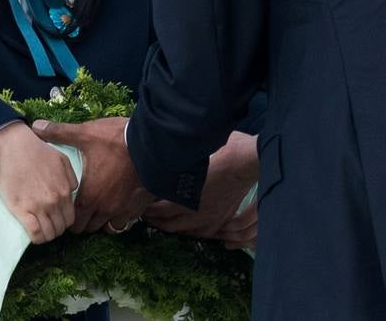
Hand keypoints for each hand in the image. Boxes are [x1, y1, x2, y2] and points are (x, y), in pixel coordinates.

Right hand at [0, 123, 77, 243]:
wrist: (14, 146)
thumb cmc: (36, 150)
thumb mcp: (62, 159)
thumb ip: (71, 177)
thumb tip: (72, 191)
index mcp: (65, 190)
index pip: (71, 218)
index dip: (64, 222)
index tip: (56, 219)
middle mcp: (54, 201)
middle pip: (60, 228)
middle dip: (55, 229)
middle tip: (46, 224)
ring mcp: (38, 206)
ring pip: (49, 233)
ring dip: (46, 235)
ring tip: (39, 230)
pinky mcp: (22, 210)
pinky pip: (35, 233)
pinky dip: (36, 238)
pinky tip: (33, 235)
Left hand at [32, 116, 152, 233]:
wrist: (154, 145)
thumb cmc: (117, 141)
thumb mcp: (86, 133)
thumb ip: (59, 133)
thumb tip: (36, 127)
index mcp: (89, 197)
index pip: (74, 223)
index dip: (69, 217)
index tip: (68, 206)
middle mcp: (106, 209)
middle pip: (90, 228)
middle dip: (84, 220)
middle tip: (82, 206)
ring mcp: (124, 210)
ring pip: (109, 227)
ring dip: (103, 220)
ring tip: (100, 205)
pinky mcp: (140, 207)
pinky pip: (127, 220)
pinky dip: (121, 215)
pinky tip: (119, 202)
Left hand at [142, 131, 257, 245]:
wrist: (247, 162)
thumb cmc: (220, 152)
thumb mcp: (191, 156)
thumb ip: (173, 165)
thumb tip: (157, 160)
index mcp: (185, 198)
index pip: (159, 210)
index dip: (147, 210)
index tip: (138, 205)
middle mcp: (195, 213)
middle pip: (169, 224)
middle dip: (155, 221)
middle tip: (145, 215)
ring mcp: (210, 220)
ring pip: (184, 231)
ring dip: (171, 227)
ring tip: (161, 221)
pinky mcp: (222, 220)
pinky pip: (201, 233)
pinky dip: (190, 231)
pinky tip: (185, 226)